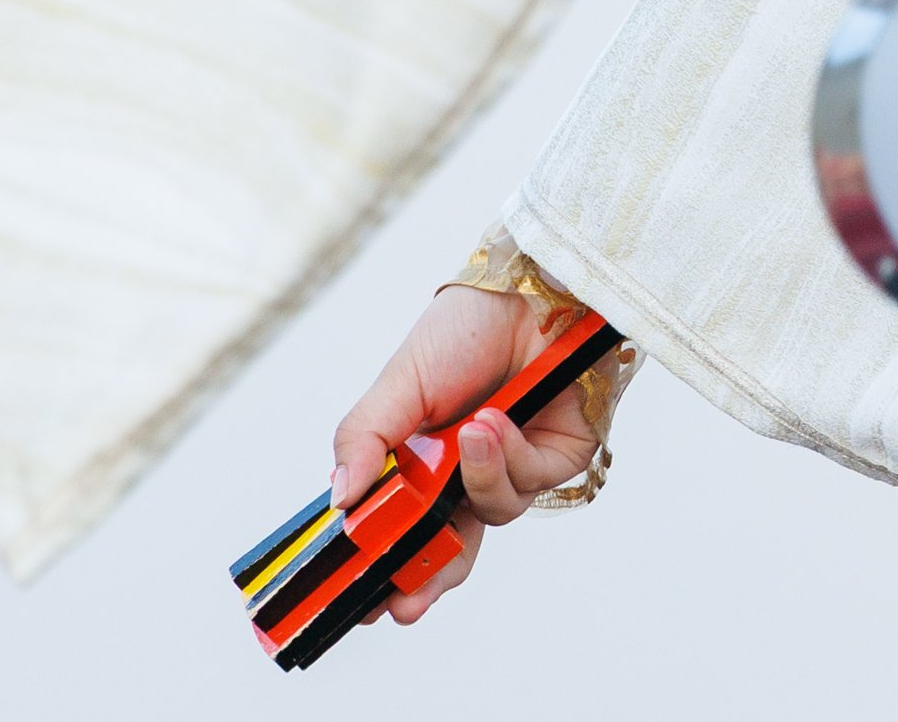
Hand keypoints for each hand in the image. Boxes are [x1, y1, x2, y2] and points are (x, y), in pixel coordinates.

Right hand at [325, 286, 604, 626]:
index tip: (363, 606)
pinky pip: (528, 484)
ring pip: (491, 514)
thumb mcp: (398, 385)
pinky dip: (508, 457)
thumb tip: (338, 500)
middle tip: (405, 604)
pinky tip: (499, 420)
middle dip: (428, 580)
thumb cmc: (464, 331)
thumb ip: (364, 440)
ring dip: (477, 479)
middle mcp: (469, 473)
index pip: (404, 530)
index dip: (388, 568)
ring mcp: (515, 466)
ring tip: (472, 429)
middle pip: (451, 550)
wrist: (530, 291)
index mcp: (423, 462)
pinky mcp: (559, 457)